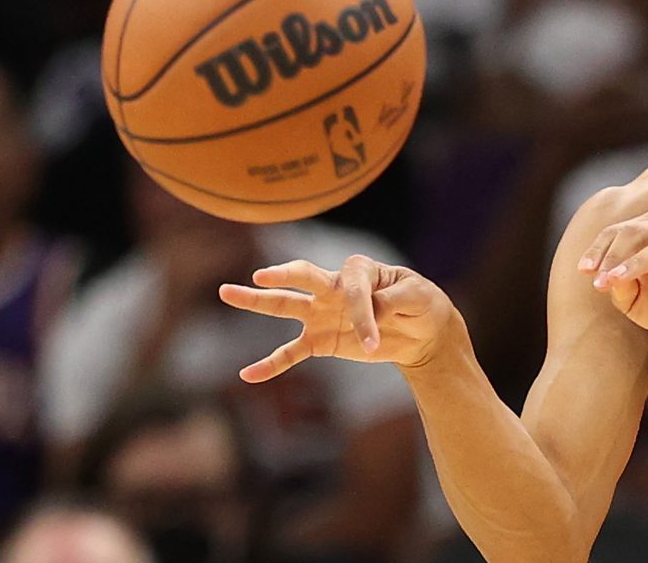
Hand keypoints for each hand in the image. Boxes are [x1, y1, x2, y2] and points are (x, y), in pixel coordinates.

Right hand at [218, 256, 464, 381]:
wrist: (421, 331)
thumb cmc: (421, 304)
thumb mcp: (419, 297)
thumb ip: (397, 298)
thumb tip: (375, 309)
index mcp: (359, 271)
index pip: (350, 288)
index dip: (362, 314)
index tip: (375, 340)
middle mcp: (334, 288)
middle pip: (302, 277)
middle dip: (282, 275)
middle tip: (261, 275)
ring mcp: (322, 314)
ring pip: (285, 305)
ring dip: (256, 300)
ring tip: (226, 293)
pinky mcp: (320, 341)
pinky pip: (290, 353)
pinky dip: (270, 365)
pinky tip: (248, 375)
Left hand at [580, 212, 647, 345]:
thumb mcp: (635, 301)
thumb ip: (620, 287)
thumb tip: (606, 277)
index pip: (622, 230)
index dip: (600, 248)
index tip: (584, 271)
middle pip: (640, 231)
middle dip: (615, 255)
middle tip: (601, 280)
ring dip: (638, 263)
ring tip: (619, 280)